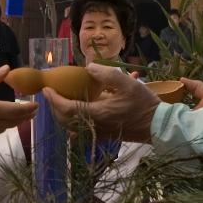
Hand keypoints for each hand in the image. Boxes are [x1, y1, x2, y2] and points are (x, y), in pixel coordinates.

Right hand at [0, 66, 35, 150]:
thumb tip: (8, 68)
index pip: (17, 110)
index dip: (29, 108)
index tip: (37, 105)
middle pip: (15, 120)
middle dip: (26, 115)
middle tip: (33, 110)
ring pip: (7, 127)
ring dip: (14, 121)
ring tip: (19, 114)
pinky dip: (2, 125)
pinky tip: (1, 120)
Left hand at [43, 63, 158, 142]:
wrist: (157, 125)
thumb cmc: (143, 104)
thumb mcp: (128, 84)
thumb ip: (107, 74)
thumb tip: (89, 66)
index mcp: (97, 113)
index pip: (67, 108)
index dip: (54, 99)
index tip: (46, 89)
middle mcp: (94, 126)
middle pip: (65, 120)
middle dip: (54, 108)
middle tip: (51, 95)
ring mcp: (98, 133)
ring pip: (71, 128)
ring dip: (62, 116)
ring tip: (60, 103)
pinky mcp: (104, 136)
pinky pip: (81, 133)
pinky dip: (73, 124)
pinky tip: (75, 117)